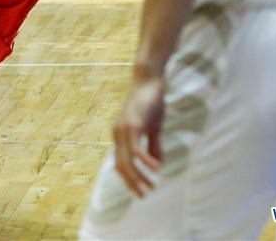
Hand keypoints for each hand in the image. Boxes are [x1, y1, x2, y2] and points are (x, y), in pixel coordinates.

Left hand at [112, 74, 164, 197]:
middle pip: (121, 166)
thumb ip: (153, 145)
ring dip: (139, 177)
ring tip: (151, 187)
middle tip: (144, 196)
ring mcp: (124, 129)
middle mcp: (118, 133)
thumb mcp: (153, 127)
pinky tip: (157, 169)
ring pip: (127, 160)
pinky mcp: (134, 124)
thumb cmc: (151, 101)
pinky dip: (146, 161)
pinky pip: (137, 148)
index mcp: (121, 135)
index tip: (140, 191)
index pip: (120, 163)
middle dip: (132, 183)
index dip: (129, 179)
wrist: (150, 79)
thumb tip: (157, 164)